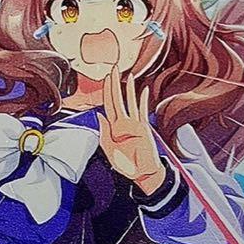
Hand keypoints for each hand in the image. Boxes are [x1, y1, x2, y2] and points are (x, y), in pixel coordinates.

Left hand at [97, 67, 165, 194]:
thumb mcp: (109, 150)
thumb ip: (103, 133)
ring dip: (128, 88)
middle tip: (114, 68)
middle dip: (115, 84)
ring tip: (128, 75)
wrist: (142, 174)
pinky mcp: (144, 128)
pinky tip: (143, 90)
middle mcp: (123, 123)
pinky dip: (143, 100)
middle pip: (117, 99)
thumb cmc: (126, 165)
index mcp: (113, 128)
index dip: (106, 91)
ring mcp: (134, 124)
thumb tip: (99, 114)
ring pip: (130, 102)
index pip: (108, 105)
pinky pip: (142, 111)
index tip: (105, 78)